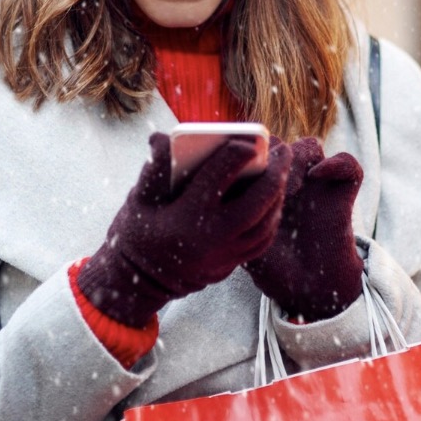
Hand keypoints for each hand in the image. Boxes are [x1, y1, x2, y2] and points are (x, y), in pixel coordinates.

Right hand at [78, 132, 291, 326]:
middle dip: (275, 173)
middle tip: (283, 151)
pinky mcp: (230, 266)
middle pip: (256, 202)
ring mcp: (224, 255)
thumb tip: (163, 138)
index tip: (248, 140)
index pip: (219, 176)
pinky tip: (273, 201)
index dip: (237, 153)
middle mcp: (211, 237)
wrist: (137, 283)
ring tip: (281, 172)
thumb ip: (155, 166)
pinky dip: (272, 219)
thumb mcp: (139, 198)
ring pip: (265, 224)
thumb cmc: (137, 234)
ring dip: (278, 196)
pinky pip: (262, 242)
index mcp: (186, 215)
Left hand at [244, 137, 364, 321]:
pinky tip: (318, 176)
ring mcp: (317, 185)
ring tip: (289, 189)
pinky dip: (336, 163)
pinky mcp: (342, 193)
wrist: (309, 288)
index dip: (247, 157)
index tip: (241, 179)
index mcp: (264, 186)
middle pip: (280, 145)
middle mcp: (291, 180)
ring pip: (309, 146)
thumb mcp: (243, 242)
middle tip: (265, 183)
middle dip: (271, 157)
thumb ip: (233, 215)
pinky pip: (348, 163)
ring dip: (298, 159)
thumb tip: (216, 188)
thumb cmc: (273, 266)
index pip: (254, 151)